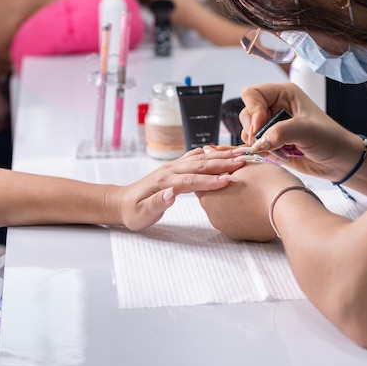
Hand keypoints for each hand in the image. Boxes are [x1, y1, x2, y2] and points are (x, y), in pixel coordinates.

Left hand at [107, 147, 245, 230]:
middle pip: (200, 164)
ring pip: (201, 157)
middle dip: (222, 162)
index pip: (191, 180)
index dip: (210, 181)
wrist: (123, 202)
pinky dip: (212, 153)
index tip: (229, 180)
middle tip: (242, 161)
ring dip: (221, 155)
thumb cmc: (133, 212)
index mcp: (164, 181)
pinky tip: (224, 151)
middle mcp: (171, 169)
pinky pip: (197, 156)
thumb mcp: (142, 214)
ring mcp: (174, 166)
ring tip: (240, 152)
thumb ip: (157, 204)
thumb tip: (171, 195)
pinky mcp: (177, 166)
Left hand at [196, 157, 299, 240]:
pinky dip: (243, 212)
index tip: (231, 168)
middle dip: (224, 187)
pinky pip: (237, 220)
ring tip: (253, 190)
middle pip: (214, 196)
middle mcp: (214, 216)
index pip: (204, 181)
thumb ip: (224, 161)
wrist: (290, 207)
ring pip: (226, 209)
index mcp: (209, 197)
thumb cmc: (267, 181)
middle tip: (243, 178)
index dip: (218, 171)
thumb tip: (209, 153)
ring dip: (234, 200)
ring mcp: (228, 229)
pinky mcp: (243, 237)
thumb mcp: (244, 164)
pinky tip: (257, 203)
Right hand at [238, 82, 363, 182]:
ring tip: (279, 150)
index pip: (252, 94)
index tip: (260, 126)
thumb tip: (259, 142)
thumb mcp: (308, 131)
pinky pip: (253, 145)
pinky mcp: (270, 142)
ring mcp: (271, 125)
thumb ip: (281, 132)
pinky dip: (260, 152)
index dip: (253, 110)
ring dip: (258, 143)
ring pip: (248, 131)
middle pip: (246, 113)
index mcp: (283, 94)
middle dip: (254, 130)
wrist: (340, 162)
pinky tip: (278, 156)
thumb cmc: (330, 139)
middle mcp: (274, 107)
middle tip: (268, 143)